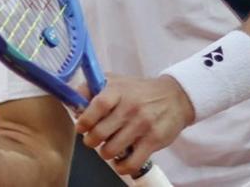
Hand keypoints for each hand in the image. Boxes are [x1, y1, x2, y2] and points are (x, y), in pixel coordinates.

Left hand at [74, 74, 193, 176]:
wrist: (175, 97)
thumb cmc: (140, 91)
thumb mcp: (118, 81)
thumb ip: (94, 88)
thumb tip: (74, 98)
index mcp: (119, 90)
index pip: (98, 105)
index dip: (85, 119)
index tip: (81, 126)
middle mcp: (130, 107)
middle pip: (100, 132)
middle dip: (91, 140)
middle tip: (92, 139)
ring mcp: (142, 125)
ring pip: (112, 150)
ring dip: (105, 153)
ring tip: (107, 148)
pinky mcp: (153, 141)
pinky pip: (131, 163)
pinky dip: (121, 167)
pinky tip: (120, 162)